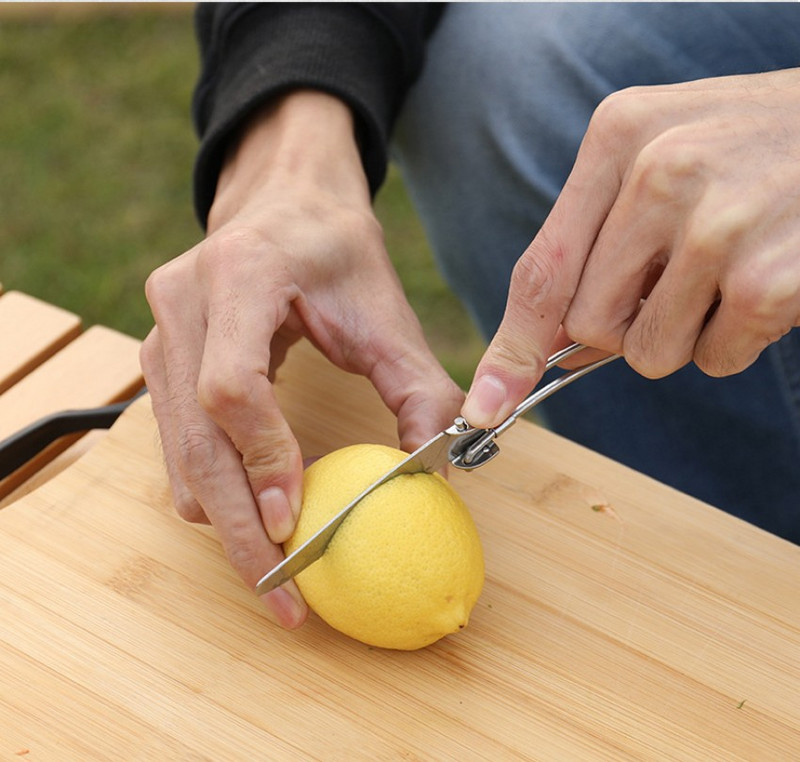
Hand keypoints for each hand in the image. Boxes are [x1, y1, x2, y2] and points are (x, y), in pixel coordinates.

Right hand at [141, 92, 463, 626]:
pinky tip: (257, 516)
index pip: (232, 385)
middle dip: (239, 526)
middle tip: (282, 593)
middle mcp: (182, 304)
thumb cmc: (337, 252)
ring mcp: (159, 334)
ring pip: (177, 454)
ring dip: (224, 519)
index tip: (295, 519)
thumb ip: (421, 387)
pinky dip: (214, 491)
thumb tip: (439, 472)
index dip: (262, 457)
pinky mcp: (157, 361)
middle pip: (196, 439)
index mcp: (241, 275)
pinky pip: (176, 445)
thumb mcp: (388, 309)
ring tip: (276, 569)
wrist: (284, 204)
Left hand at [463, 69, 799, 426]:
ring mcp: (716, 224)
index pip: (541, 270)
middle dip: (625, 325)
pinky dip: (734, 341)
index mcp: (618, 137)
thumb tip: (544, 350)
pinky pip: (712, 360)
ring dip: (682, 333)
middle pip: (587, 325)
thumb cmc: (751, 151)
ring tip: (727, 271)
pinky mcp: (768, 279)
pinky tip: (766, 282)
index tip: (487, 405)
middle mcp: (660, 171)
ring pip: (646, 353)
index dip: (511, 348)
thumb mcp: (660, 160)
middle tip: (677, 279)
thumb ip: (595, 245)